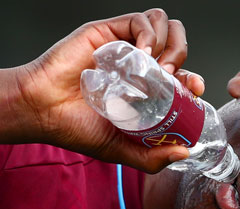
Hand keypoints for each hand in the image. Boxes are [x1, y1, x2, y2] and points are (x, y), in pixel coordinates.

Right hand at [13, 9, 205, 172]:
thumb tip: (184, 153)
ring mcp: (124, 46)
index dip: (193, 79)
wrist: (43, 110)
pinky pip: (143, 20)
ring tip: (157, 67)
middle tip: (173, 80)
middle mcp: (137, 65)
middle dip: (185, 58)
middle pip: (177, 45)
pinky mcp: (110, 31)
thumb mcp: (120, 150)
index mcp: (144, 89)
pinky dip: (150, 34)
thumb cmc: (75, 128)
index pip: (181, 76)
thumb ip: (151, 157)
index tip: (195, 89)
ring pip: (165, 26)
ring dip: (171, 44)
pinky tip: (143, 54)